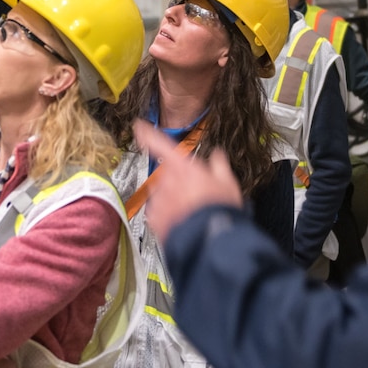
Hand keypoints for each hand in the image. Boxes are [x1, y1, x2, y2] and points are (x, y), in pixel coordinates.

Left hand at [134, 121, 242, 242]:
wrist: (209, 240)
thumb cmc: (219, 211)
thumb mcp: (227, 183)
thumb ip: (219, 166)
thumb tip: (218, 156)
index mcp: (182, 168)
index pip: (160, 144)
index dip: (148, 134)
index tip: (139, 127)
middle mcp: (167, 181)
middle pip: (166, 175)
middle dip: (177, 183)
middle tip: (195, 195)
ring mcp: (159, 200)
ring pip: (162, 194)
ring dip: (173, 200)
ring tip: (191, 212)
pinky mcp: (154, 219)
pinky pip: (157, 213)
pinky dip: (167, 215)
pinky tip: (183, 221)